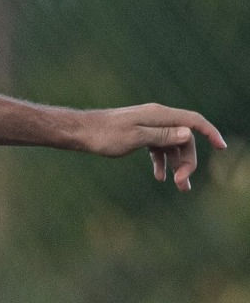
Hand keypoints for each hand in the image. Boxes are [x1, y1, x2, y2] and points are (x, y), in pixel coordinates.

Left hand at [75, 104, 225, 191]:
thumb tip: (188, 133)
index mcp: (160, 115)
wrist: (81, 131)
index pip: (193, 121)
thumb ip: (162, 136)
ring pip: (171, 145)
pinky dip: (161, 162)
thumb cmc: (105, 135)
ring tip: (178, 186)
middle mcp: (157, 118)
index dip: (210, 133)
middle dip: (187, 161)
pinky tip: (160, 177)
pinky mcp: (140, 134)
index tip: (221, 148)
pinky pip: (157, 148)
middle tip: (183, 184)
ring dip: (176, 165)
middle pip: (184, 138)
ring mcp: (149, 126)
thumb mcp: (135, 138)